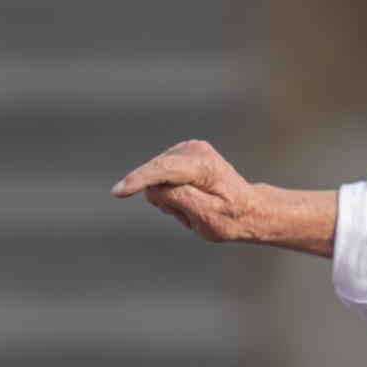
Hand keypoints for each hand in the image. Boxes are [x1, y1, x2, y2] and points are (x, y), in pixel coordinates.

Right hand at [111, 139, 260, 241]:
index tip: (118, 192)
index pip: (163, 170)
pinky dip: (169, 192)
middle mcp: (194, 150)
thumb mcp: (209, 216)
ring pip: (155, 179)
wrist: (247, 208)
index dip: (139, 180)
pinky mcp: (180, 154)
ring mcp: (187, 149)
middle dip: (165, 201)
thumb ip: (181, 199)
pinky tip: (188, 199)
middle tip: (189, 216)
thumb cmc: (231, 218)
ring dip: (168, 199)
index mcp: (205, 165)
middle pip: (155, 176)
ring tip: (192, 208)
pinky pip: (159, 177)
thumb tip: (155, 186)